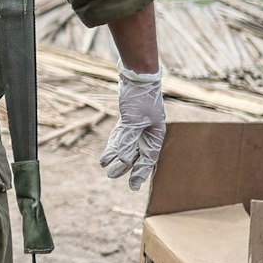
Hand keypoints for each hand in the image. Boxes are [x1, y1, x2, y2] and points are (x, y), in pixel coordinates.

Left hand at [99, 66, 165, 189]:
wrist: (137, 76)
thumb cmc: (140, 97)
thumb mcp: (133, 120)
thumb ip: (127, 140)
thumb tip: (122, 159)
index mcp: (156, 134)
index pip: (148, 159)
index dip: (139, 173)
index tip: (133, 186)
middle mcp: (148, 132)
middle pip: (136, 155)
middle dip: (125, 167)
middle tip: (113, 177)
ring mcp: (138, 126)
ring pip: (127, 146)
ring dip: (117, 157)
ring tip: (106, 168)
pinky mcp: (128, 119)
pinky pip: (121, 136)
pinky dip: (114, 145)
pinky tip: (107, 154)